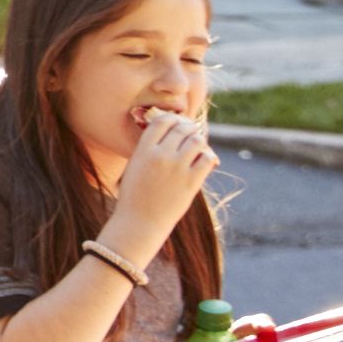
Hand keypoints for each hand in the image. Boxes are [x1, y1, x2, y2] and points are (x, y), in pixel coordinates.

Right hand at [103, 107, 210, 247]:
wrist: (139, 223)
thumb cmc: (135, 195)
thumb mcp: (135, 166)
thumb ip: (149, 149)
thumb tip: (169, 134)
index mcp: (143, 150)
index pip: (162, 121)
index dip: (171, 119)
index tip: (176, 123)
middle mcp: (161, 156)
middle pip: (181, 128)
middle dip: (188, 128)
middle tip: (191, 132)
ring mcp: (177, 168)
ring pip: (196, 141)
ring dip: (198, 140)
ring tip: (197, 146)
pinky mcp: (191, 182)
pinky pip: (207, 159)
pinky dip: (207, 157)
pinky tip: (202, 161)